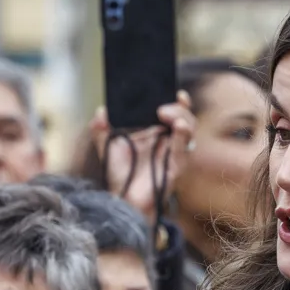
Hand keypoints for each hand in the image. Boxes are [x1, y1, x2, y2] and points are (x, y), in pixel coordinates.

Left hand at [90, 94, 195, 220]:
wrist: (123, 201)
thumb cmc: (121, 175)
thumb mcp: (107, 146)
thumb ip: (101, 128)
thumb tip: (101, 112)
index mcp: (156, 132)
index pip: (171, 110)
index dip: (174, 98)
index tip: (170, 88)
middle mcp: (168, 141)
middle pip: (184, 116)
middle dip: (178, 106)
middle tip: (161, 108)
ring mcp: (174, 154)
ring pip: (189, 129)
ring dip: (182, 117)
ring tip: (166, 114)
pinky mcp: (176, 168)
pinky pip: (184, 150)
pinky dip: (183, 136)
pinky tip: (179, 126)